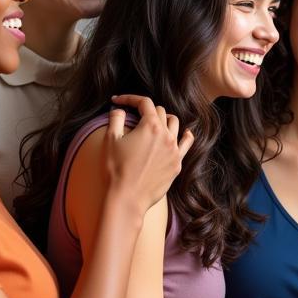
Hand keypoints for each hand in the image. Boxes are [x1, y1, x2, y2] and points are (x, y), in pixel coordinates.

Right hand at [106, 95, 193, 210]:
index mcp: (151, 127)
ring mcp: (174, 150)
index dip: (130, 98)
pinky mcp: (177, 164)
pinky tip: (184, 133)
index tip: (118, 101)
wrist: (127, 199)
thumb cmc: (116, 169)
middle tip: (133, 114)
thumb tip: (119, 109)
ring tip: (155, 122)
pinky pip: (186, 144)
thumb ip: (115, 118)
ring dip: (164, 119)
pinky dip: (185, 135)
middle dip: (145, 110)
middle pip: (160, 112)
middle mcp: (167, 136)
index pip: (144, 102)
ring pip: (175, 124)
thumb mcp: (110, 139)